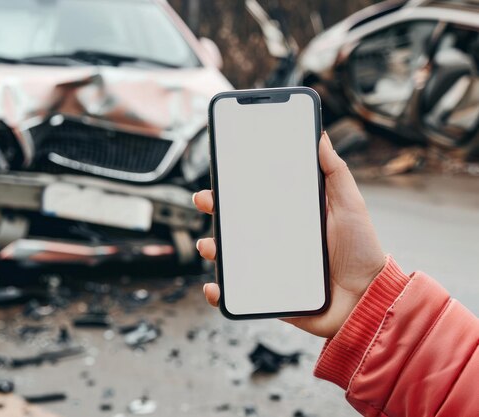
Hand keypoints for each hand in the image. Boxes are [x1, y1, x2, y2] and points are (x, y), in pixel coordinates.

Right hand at [193, 132, 385, 337]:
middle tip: (205, 200)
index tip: (220, 174)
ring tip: (209, 245)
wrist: (368, 300)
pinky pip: (238, 294)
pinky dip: (221, 292)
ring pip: (231, 256)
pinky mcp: (268, 295)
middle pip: (237, 223)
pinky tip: (215, 286)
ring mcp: (269, 267)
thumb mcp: (349, 205)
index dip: (235, 186)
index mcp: (291, 218)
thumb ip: (335, 173)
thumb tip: (320, 137)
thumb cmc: (362, 251)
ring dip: (212, 248)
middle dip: (214, 210)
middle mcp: (275, 241)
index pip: (256, 198)